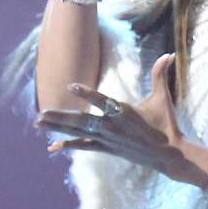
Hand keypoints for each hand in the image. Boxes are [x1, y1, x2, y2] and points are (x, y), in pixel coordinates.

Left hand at [35, 54, 207, 187]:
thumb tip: (169, 53)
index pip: (102, 100)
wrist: (168, 155)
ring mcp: (108, 139)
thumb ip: (160, 74)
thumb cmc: (165, 123)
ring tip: (38, 123)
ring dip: (57, 128)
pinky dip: (68, 146)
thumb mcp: (162, 98)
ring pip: (78, 133)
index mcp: (124, 111)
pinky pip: (84, 147)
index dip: (87, 93)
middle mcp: (112, 126)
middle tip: (40, 113)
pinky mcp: (107, 149)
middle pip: (81, 121)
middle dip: (60, 117)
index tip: (71, 85)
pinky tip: (52, 148)